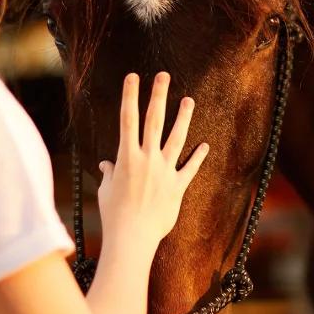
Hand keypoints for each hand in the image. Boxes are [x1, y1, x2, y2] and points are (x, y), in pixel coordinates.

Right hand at [96, 72, 208, 247]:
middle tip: (163, 75)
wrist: (132, 238)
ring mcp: (164, 171)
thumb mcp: (107, 190)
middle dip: (158, 96)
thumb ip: (109, 174)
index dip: (130, 96)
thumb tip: (107, 165)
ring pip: (176, 138)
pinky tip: (205, 145)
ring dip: (183, 118)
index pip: (127, 119)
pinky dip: (198, 157)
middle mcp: (147, 159)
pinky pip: (190, 168)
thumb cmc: (114, 215)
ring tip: (188, 100)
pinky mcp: (177, 187)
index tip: (133, 77)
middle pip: (153, 121)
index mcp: (126, 157)